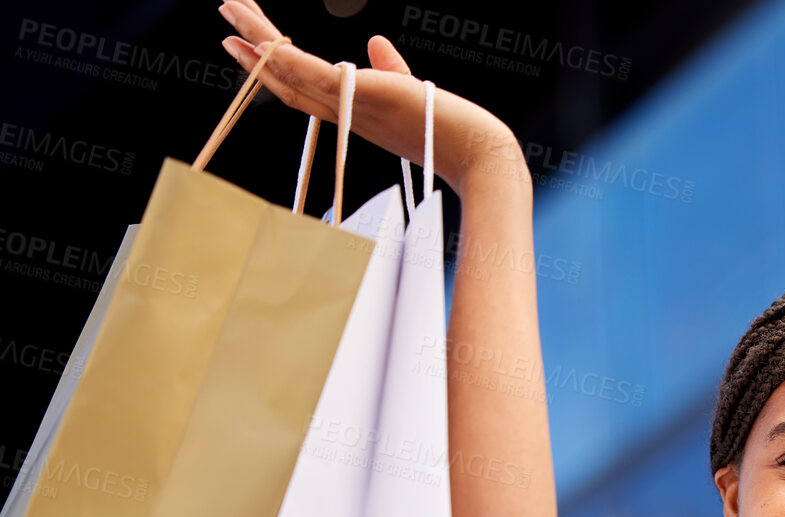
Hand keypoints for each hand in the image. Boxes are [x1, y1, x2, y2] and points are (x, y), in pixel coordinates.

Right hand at [216, 0, 526, 196]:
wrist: (476, 153)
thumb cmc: (450, 129)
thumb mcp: (410, 90)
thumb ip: (391, 68)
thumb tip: (375, 44)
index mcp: (352, 111)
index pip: (301, 86)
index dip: (270, 67)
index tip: (244, 43)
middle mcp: (344, 113)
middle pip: (285, 78)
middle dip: (253, 47)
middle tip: (225, 16)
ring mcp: (351, 106)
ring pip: (289, 70)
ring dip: (257, 39)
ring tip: (231, 7)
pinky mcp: (362, 96)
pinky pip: (311, 74)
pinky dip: (283, 58)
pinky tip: (262, 38)